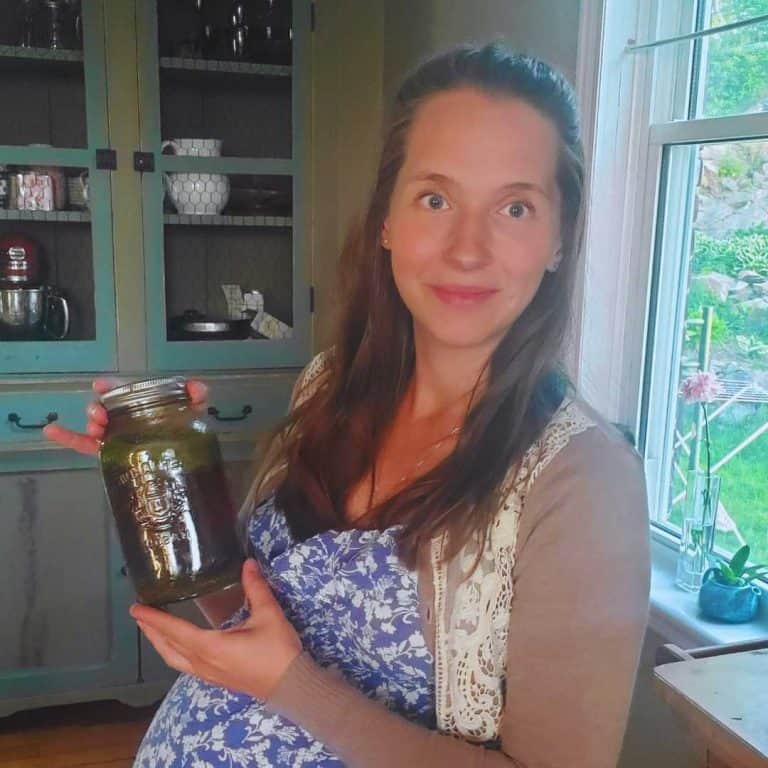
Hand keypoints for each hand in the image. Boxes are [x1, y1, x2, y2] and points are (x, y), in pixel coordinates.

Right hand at [42, 377, 208, 454]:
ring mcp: (115, 434)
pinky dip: (67, 437)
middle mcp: (125, 416)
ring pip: (95, 426)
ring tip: (95, 430)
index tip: (101, 386)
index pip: (124, 392)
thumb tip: (195, 387)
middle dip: (98, 408)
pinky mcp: (109, 453)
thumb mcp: (195, 412)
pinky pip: (84, 445)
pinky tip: (51, 430)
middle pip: (106, 408)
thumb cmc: (185, 430)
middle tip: (100, 417)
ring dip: (89, 423)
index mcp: (141, 404)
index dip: (111, 387)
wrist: (186, 462)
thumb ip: (197, 397)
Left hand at [131, 559, 301, 699]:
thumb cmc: (277, 651)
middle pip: (167, 647)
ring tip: (152, 630)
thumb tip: (248, 564)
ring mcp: (209, 674)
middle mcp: (203, 662)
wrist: (291, 685)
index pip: (174, 630)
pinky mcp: (216, 678)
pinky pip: (185, 665)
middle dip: (151, 631)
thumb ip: (256, 588)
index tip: (136, 608)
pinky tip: (178, 646)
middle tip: (139, 615)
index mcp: (210, 646)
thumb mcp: (268, 615)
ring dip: (160, 644)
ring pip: (174, 659)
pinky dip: (173, 652)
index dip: (153, 619)